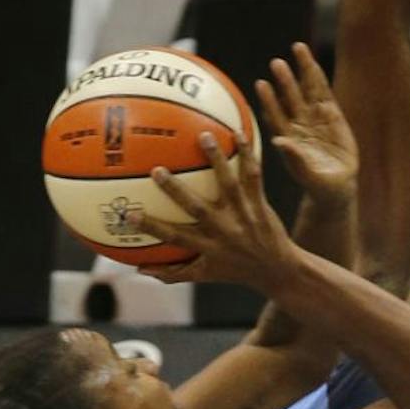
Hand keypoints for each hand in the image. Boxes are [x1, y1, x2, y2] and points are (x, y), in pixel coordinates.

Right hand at [133, 134, 296, 290]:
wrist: (279, 269)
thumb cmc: (236, 270)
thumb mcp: (205, 274)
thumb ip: (172, 273)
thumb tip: (138, 268)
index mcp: (207, 246)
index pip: (174, 237)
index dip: (152, 227)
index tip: (129, 214)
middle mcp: (223, 230)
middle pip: (197, 208)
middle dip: (176, 190)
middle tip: (156, 170)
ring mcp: (243, 214)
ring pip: (228, 184)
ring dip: (216, 159)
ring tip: (204, 136)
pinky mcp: (259, 204)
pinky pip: (253, 176)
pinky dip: (247, 155)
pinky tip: (239, 134)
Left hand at [254, 42, 357, 211]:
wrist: (336, 188)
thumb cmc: (319, 186)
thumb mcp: (309, 176)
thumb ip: (295, 159)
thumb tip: (279, 142)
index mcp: (289, 139)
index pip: (277, 115)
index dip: (270, 100)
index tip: (261, 84)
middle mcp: (300, 125)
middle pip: (291, 98)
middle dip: (285, 79)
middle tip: (276, 62)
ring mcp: (316, 119)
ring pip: (309, 90)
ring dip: (303, 71)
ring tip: (297, 48)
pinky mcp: (333, 118)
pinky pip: (326, 94)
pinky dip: (319, 80)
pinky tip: (313, 65)